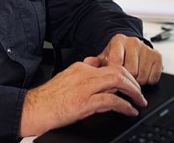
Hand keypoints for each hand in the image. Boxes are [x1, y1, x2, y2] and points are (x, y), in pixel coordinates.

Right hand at [19, 61, 146, 136]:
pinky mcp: (84, 103)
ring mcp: (85, 88)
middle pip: (118, 70)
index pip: (110, 65)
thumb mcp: (66, 77)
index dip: (125, 74)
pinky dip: (125, 106)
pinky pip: (111, 101)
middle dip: (133, 81)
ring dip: (133, 91)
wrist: (33, 109)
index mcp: (81, 68)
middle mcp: (85, 74)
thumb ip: (82, 69)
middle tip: (140, 92)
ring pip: (117, 81)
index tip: (131, 83)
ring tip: (139, 101)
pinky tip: (130, 111)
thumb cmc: (48, 98)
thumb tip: (95, 63)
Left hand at [84, 34, 162, 84]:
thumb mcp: (103, 57)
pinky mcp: (157, 56)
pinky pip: (154, 77)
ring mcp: (146, 48)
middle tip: (123, 79)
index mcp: (118, 41)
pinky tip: (143, 74)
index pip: (116, 62)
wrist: (130, 48)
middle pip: (131, 71)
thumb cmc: (116, 55)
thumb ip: (95, 62)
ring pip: (142, 76)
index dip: (114, 75)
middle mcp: (133, 42)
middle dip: (126, 80)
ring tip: (132, 76)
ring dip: (137, 81)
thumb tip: (87, 62)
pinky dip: (148, 80)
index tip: (112, 80)